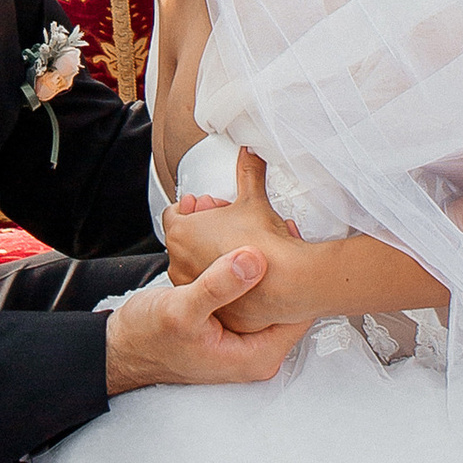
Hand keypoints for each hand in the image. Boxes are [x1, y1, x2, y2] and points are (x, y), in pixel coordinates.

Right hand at [106, 228, 306, 392]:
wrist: (123, 347)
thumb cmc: (148, 339)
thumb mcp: (181, 310)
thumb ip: (218, 286)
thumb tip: (254, 261)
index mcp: (256, 357)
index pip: (301, 313)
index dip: (297, 272)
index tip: (286, 237)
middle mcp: (256, 349)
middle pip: (289, 300)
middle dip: (280, 259)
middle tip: (273, 225)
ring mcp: (245, 336)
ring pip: (269, 290)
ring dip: (261, 257)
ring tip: (257, 228)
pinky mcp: (233, 322)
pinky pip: (250, 290)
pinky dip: (244, 264)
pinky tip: (236, 241)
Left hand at [164, 151, 305, 334]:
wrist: (288, 283)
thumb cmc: (264, 245)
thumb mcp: (253, 199)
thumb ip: (248, 171)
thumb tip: (249, 152)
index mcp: (182, 234)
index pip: (175, 213)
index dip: (195, 207)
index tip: (211, 206)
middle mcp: (181, 264)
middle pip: (186, 240)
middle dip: (205, 229)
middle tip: (228, 223)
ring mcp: (196, 289)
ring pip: (198, 266)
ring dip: (213, 255)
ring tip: (240, 246)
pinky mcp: (213, 309)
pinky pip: (213, 291)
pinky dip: (224, 281)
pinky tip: (244, 273)